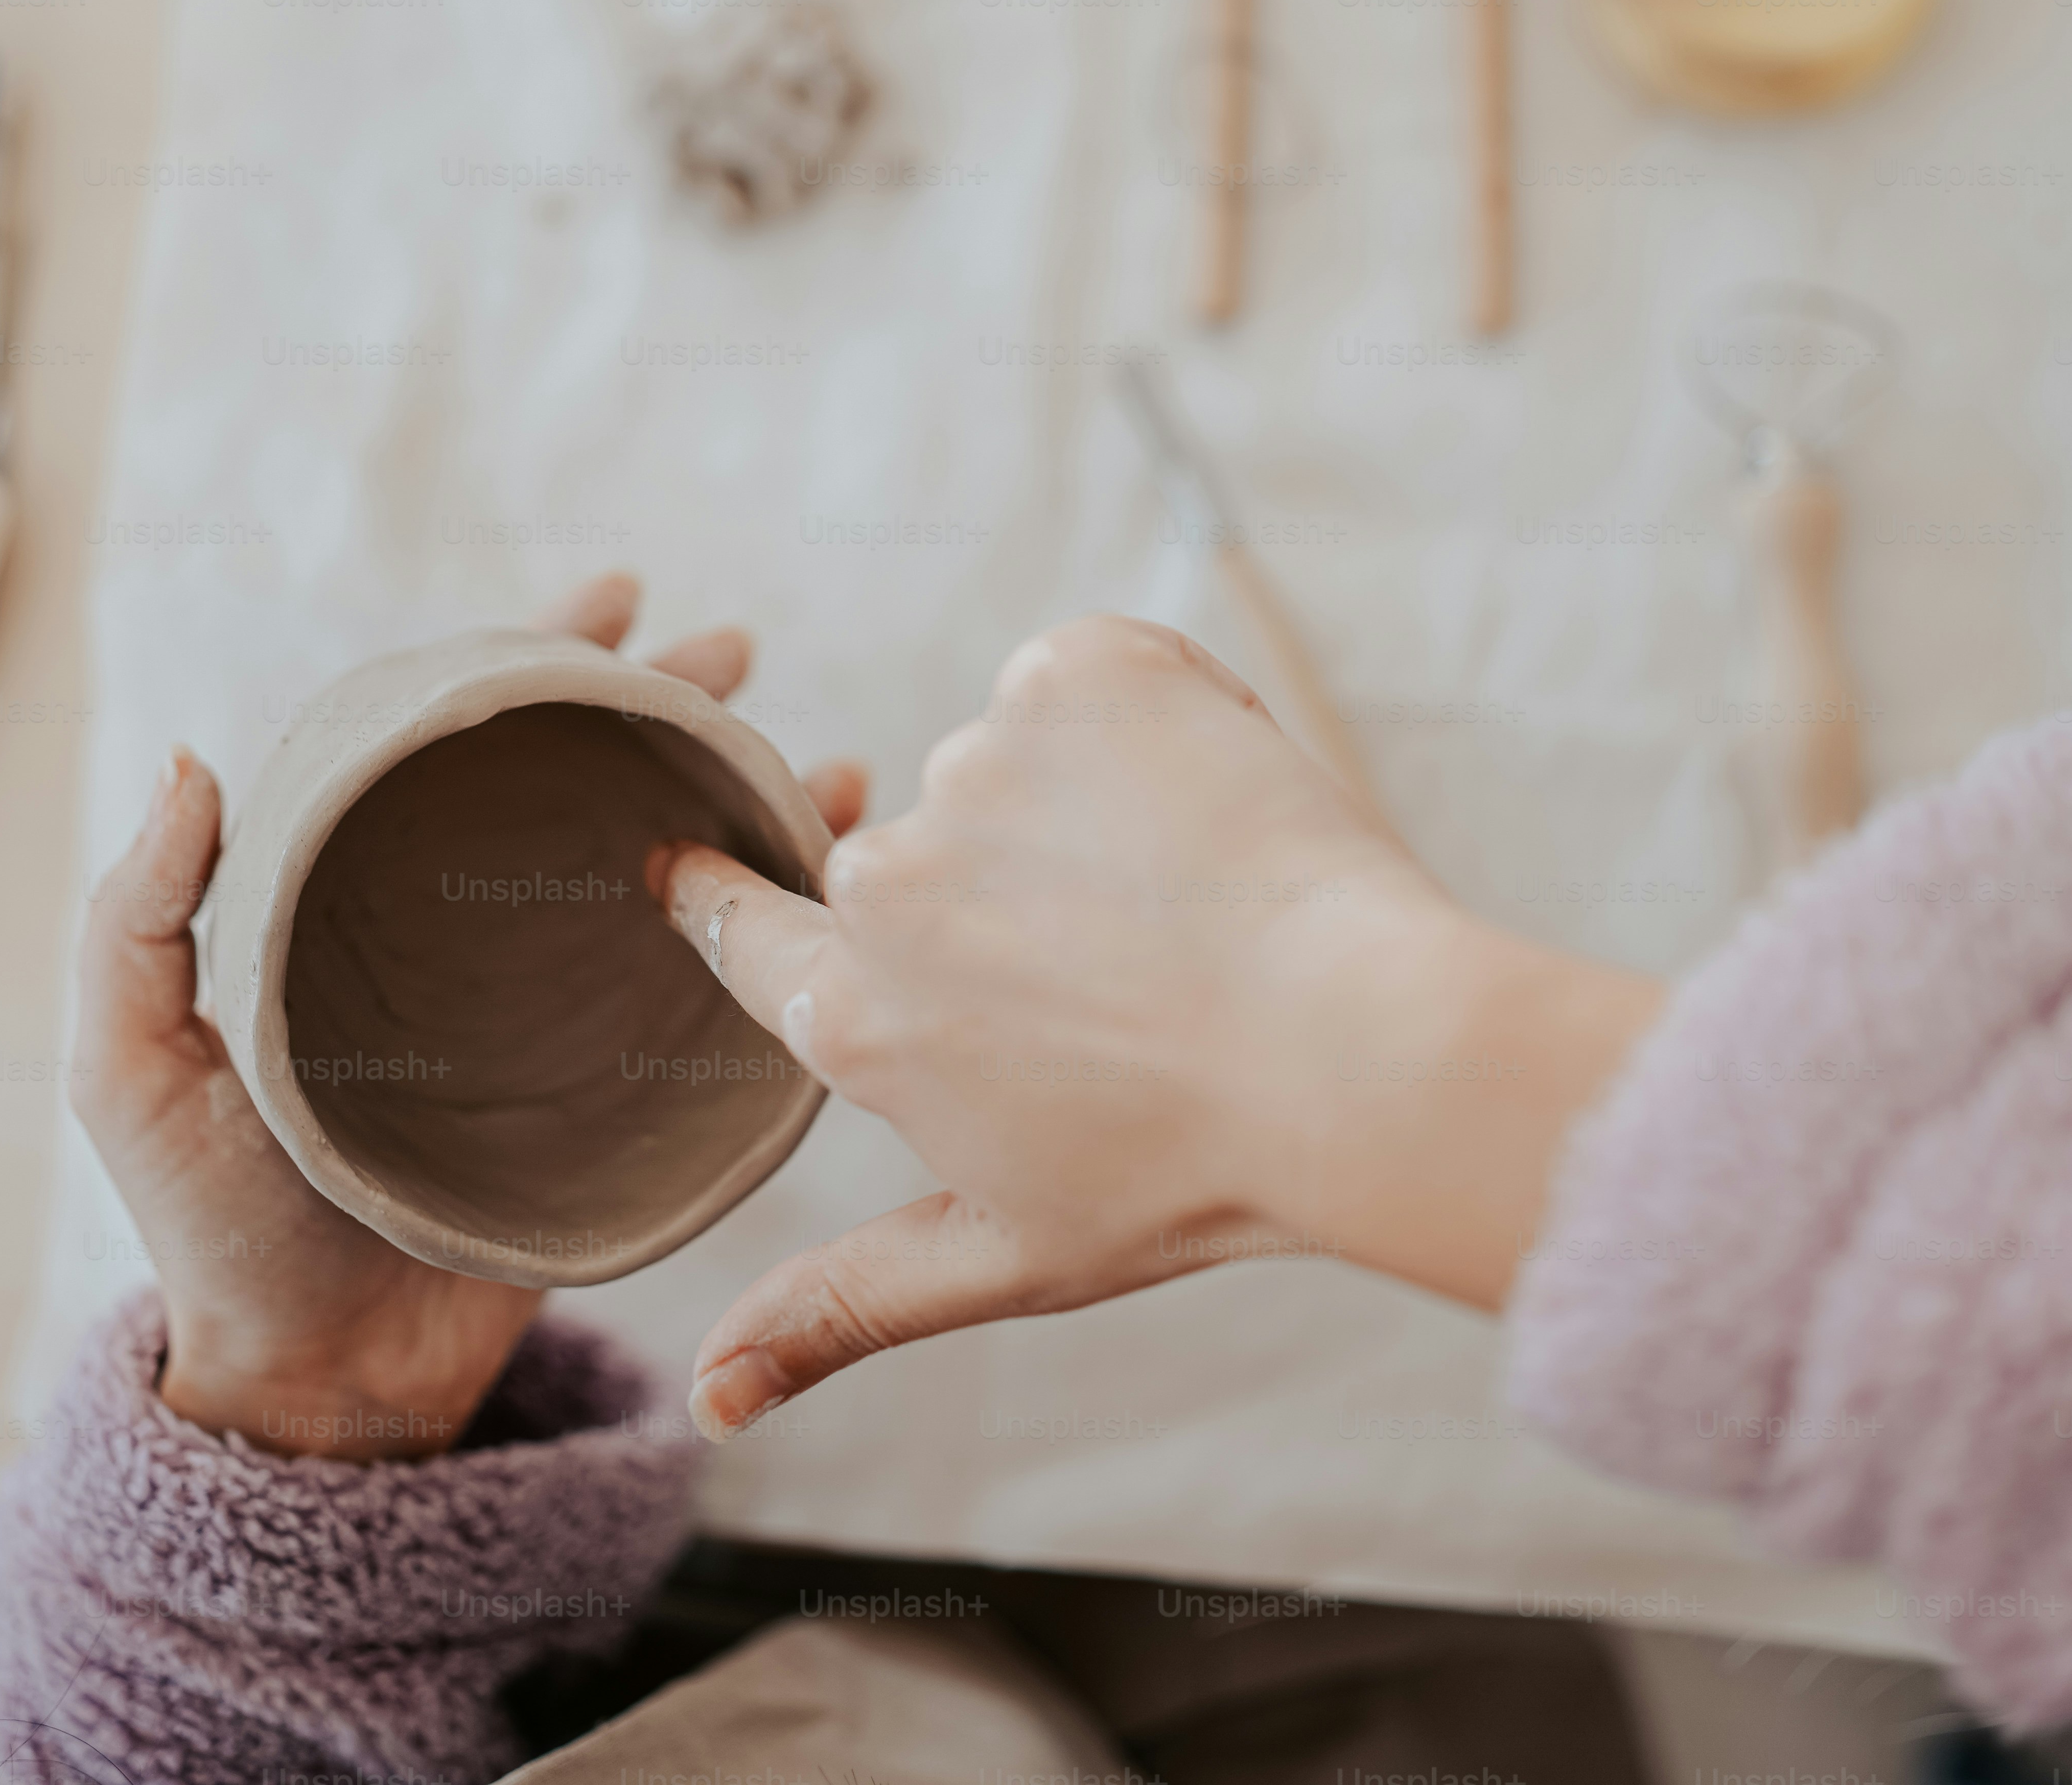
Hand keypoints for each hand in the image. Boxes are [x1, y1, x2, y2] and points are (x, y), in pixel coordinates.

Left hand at [78, 571, 868, 1459]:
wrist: (314, 1381)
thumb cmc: (209, 1228)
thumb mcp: (131, 1065)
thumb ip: (140, 919)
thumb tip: (194, 756)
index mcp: (366, 906)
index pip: (459, 744)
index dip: (534, 656)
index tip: (612, 593)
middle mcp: (473, 941)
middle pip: (584, 783)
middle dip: (669, 703)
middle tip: (737, 651)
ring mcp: (557, 1018)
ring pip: (667, 868)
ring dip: (750, 799)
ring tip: (825, 756)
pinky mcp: (621, 1100)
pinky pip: (716, 989)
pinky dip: (786, 924)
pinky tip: (838, 875)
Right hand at [655, 616, 1659, 1438]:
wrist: (1364, 1055)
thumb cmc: (1197, 1172)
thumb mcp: (1008, 1253)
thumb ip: (839, 1307)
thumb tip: (711, 1399)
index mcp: (856, 1014)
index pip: (742, 928)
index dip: (727, 897)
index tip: (707, 866)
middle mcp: (889, 880)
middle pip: (922, 858)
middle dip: (1008, 894)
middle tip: (1131, 964)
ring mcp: (981, 763)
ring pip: (1018, 767)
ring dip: (1092, 810)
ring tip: (1196, 903)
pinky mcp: (1082, 672)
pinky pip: (1091, 681)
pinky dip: (1151, 724)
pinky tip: (1216, 813)